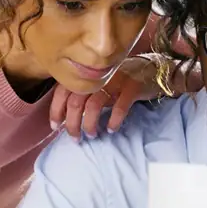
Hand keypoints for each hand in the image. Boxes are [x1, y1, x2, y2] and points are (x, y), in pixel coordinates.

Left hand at [49, 56, 164, 139]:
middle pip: (76, 101)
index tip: (55, 126)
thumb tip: (65, 115)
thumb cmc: (120, 80)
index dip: (56, 110)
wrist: (151, 69)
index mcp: (87, 73)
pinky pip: (120, 106)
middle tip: (75, 138)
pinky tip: (111, 129)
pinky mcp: (132, 86)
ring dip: (89, 123)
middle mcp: (98, 75)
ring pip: (94, 105)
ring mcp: (115, 80)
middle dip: (72, 124)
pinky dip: (113, 120)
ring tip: (92, 134)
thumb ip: (83, 93)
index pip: (63, 91)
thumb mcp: (99, 83)